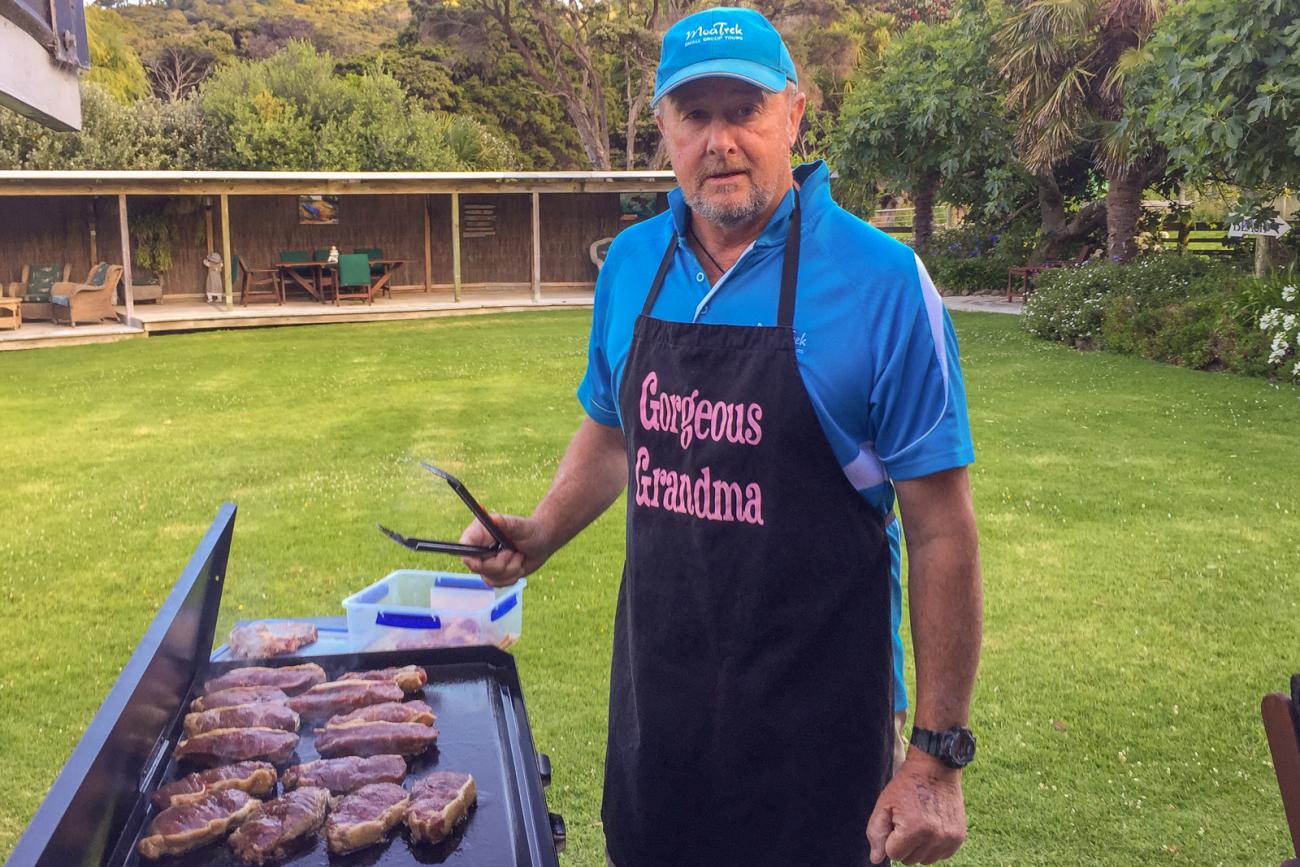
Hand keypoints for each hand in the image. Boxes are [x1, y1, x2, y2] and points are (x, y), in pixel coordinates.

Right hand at [458, 514, 550, 586]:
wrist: (543, 543)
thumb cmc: (532, 531)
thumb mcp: (521, 526)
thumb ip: (506, 523)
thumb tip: (493, 519)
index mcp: (481, 532)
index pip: (465, 546)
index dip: (469, 557)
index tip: (480, 564)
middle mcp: (480, 547)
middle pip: (477, 566)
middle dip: (499, 565)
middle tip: (513, 553)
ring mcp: (487, 561)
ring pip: (489, 578)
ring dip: (509, 571)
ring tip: (519, 557)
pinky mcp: (495, 573)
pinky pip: (497, 584)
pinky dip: (511, 578)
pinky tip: (519, 566)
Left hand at [867, 748, 966, 864]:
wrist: (935, 769)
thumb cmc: (906, 786)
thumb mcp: (884, 804)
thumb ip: (876, 833)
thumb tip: (876, 859)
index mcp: (914, 829)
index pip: (893, 854)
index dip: (890, 838)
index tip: (895, 821)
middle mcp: (935, 837)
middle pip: (909, 860)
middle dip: (903, 844)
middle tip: (907, 820)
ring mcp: (949, 838)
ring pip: (924, 860)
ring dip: (918, 847)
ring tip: (919, 823)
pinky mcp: (958, 838)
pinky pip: (940, 855)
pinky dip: (933, 846)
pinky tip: (930, 827)